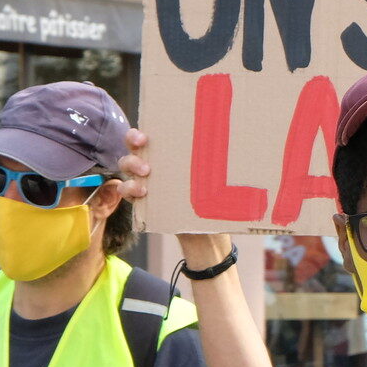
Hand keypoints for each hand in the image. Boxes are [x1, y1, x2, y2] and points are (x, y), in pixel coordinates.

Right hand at [120, 128, 228, 260]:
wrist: (206, 230)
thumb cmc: (213, 198)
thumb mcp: (217, 179)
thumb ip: (218, 162)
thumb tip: (241, 146)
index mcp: (168, 152)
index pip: (146, 137)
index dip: (137, 136)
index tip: (145, 138)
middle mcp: (152, 163)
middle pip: (131, 151)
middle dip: (133, 153)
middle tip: (146, 166)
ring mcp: (144, 180)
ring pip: (126, 169)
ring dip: (131, 172)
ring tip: (145, 181)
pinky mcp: (141, 200)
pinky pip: (126, 192)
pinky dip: (129, 191)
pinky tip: (143, 194)